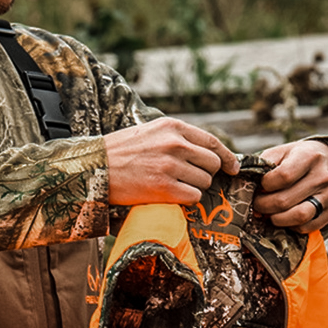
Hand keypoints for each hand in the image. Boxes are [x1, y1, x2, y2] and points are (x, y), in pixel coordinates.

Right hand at [104, 117, 239, 206]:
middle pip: (212, 164)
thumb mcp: (150, 132)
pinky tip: (170, 196)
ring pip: (204, 182)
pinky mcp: (163, 188)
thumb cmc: (120, 152)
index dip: (227, 157)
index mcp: (173, 127)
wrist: (94, 168)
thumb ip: (177, 138)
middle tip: (191, 180)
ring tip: (173, 187)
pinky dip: (186, 200)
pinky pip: (192, 197)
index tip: (233, 167)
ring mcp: (170, 166)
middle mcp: (175, 144)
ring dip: (194, 188)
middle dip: (206, 175)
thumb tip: (205, 153)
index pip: (212, 142)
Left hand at [253, 140, 327, 229]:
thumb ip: (263, 164)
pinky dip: (292, 226)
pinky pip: (308, 226)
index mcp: (309, 157)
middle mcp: (323, 176)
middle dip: (264, 206)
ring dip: (277, 219)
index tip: (259, 186)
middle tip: (257, 204)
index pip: (282, 177)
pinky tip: (285, 218)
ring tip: (269, 214)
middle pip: (285, 201)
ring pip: (299, 217)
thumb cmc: (299, 158)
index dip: (264, 186)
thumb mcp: (282, 152)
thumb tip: (243, 182)